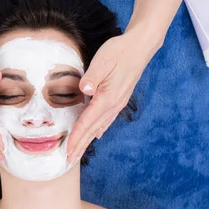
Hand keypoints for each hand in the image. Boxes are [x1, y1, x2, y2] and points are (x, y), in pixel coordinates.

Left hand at [66, 26, 161, 163]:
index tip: (67, 151)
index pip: (87, 122)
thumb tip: (84, 90)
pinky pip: (106, 120)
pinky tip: (96, 135)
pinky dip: (98, 130)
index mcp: (107, 98)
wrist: (140, 46)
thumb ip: (92, 77)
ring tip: (78, 153)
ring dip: (87, 141)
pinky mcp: (119, 99)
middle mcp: (113, 105)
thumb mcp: (103, 61)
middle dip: (80, 146)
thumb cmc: (119, 51)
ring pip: (99, 127)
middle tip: (68, 161)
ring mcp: (117, 104)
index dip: (76, 137)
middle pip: (92, 130)